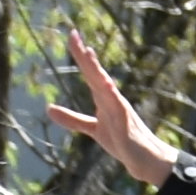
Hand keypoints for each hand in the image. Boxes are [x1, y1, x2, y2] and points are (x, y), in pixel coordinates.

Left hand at [44, 30, 181, 191]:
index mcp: (104, 98)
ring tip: (87, 52)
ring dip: (96, 69)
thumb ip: (72, 118)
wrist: (146, 161)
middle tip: (72, 34)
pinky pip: (118, 106)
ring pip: (104, 85)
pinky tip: (105, 83)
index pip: (90, 73)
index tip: (72, 36)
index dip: (80, 56)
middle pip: (95, 73)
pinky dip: (111, 94)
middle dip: (83, 55)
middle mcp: (112, 99)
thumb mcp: (92, 129)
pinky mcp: (126, 123)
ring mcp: (120, 109)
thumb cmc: (123, 143)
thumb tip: (49, 109)